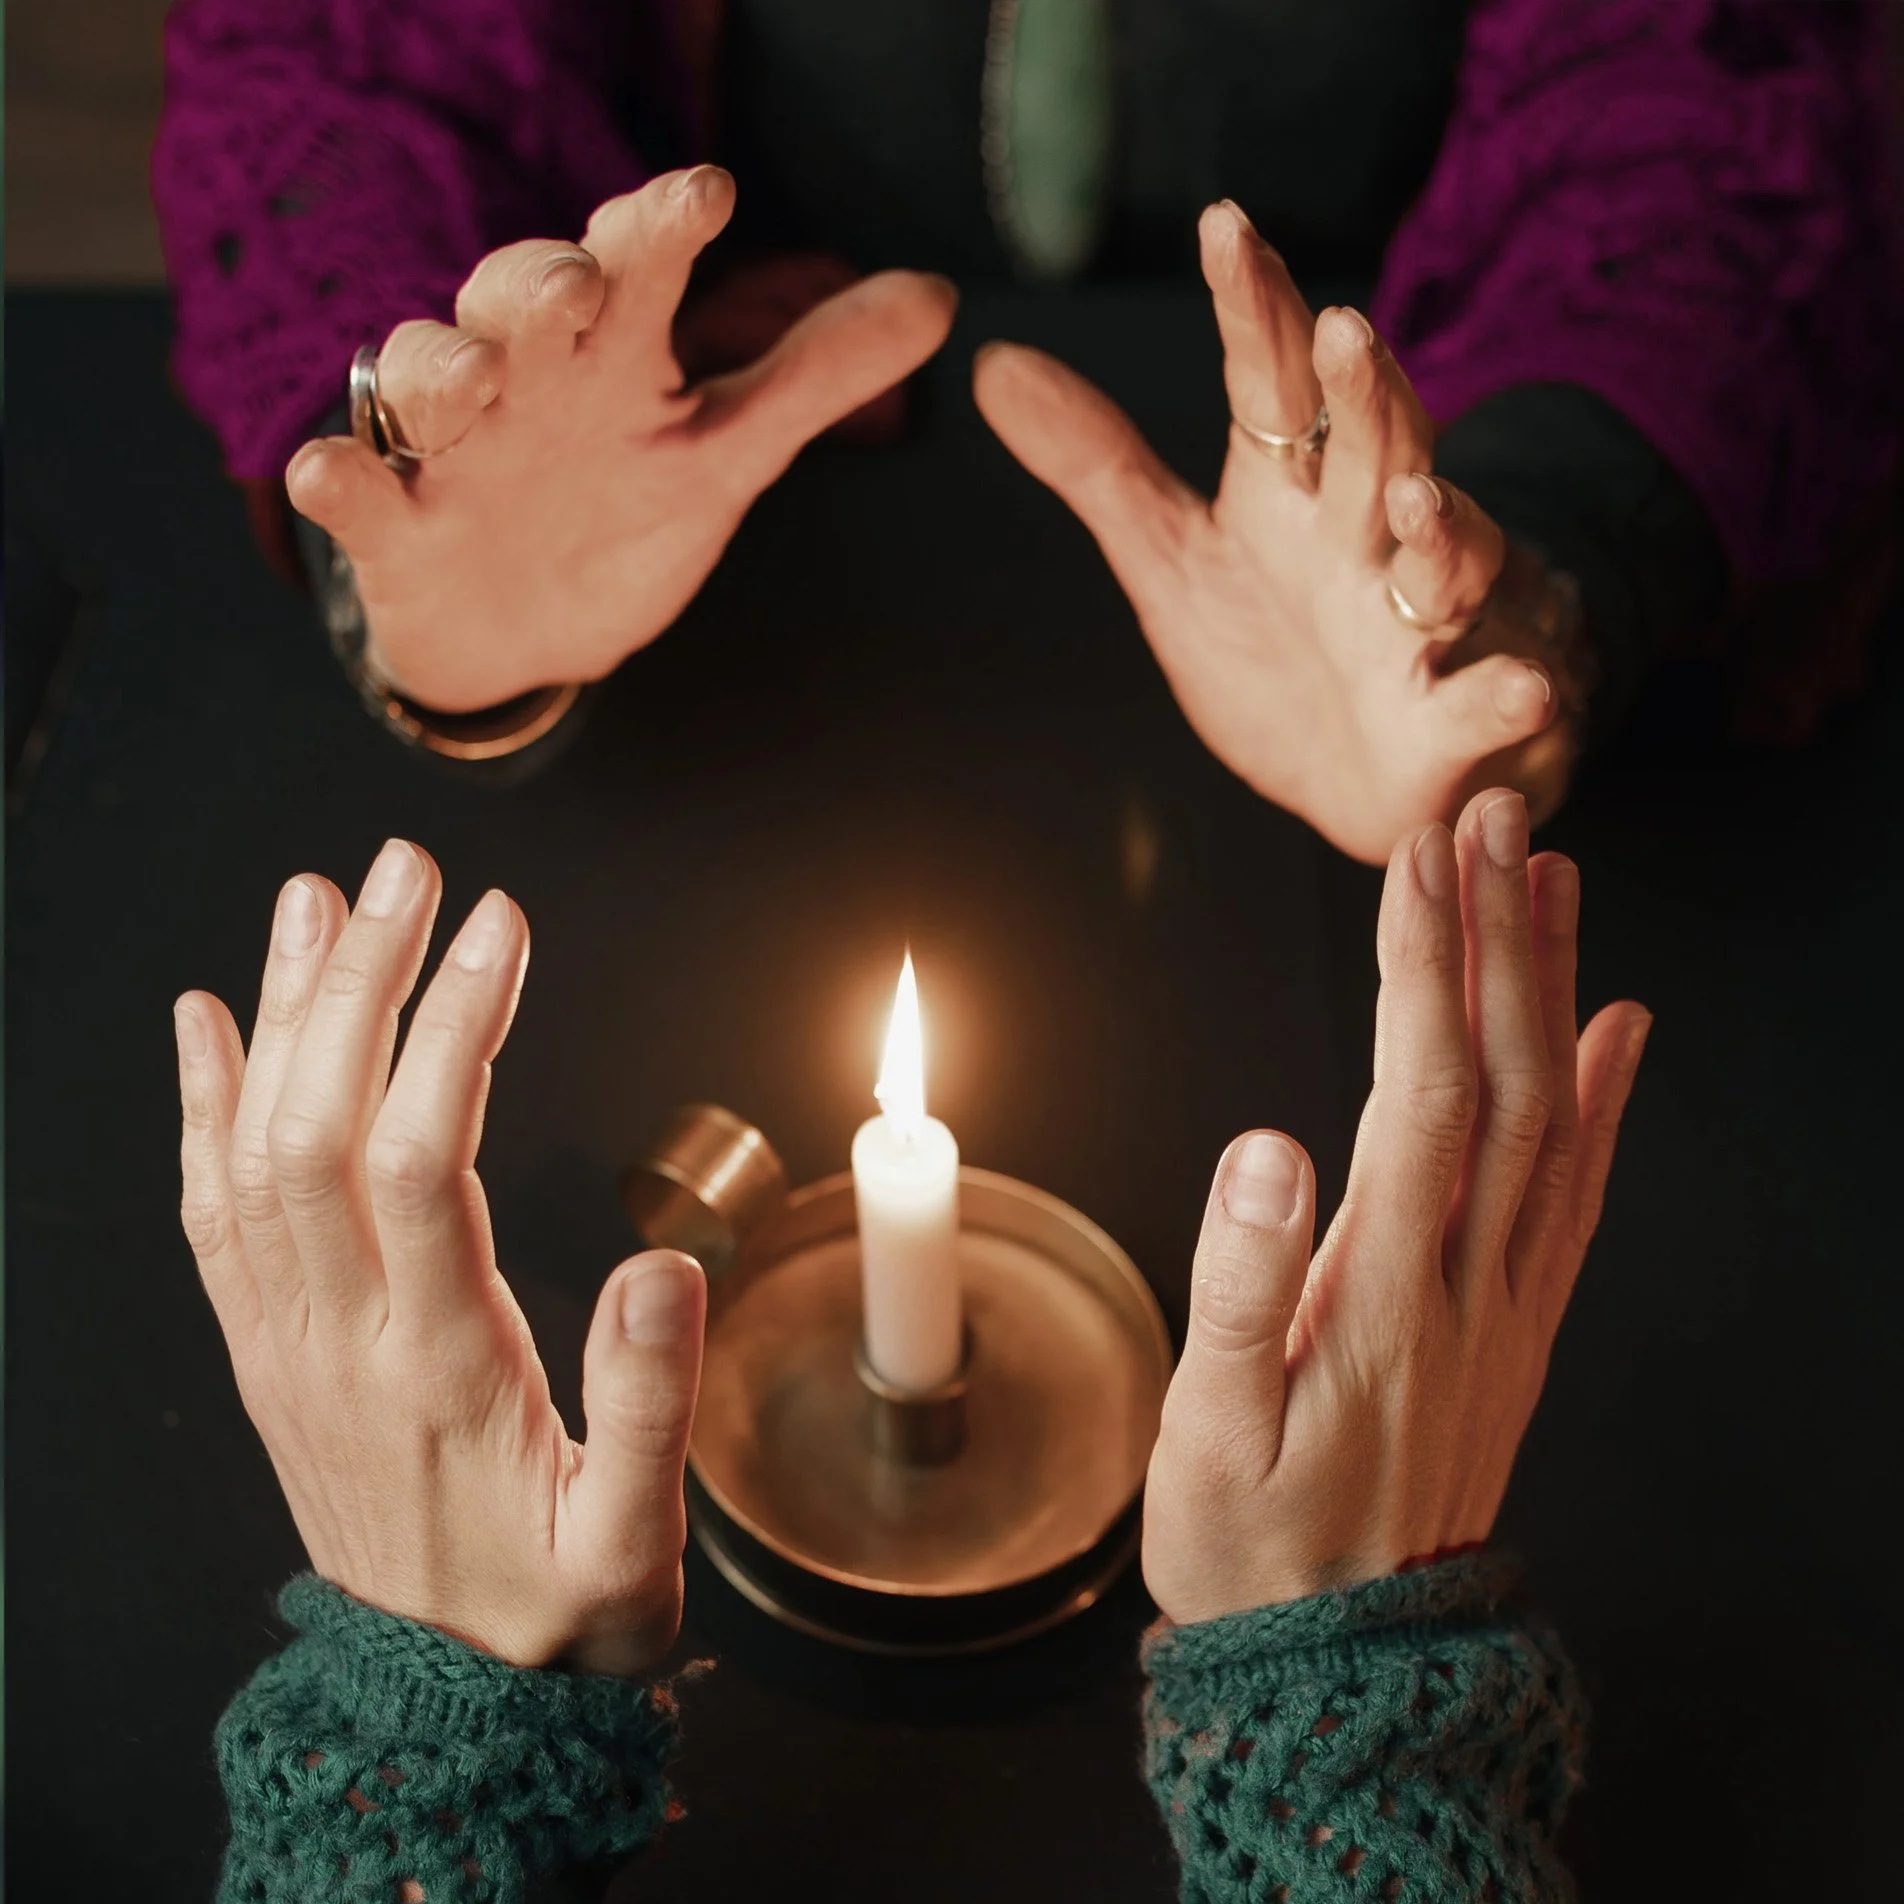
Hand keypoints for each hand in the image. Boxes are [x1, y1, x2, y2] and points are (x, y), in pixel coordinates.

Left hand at [174, 841, 704, 1673]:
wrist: (442, 1709)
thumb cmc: (556, 1621)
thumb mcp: (634, 1543)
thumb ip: (647, 1404)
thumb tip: (662, 1264)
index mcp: (437, 1369)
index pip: (420, 1158)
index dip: (453, 1026)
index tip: (502, 923)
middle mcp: (337, 1341)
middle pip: (316, 1123)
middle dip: (361, 979)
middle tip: (409, 867)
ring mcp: (284, 1345)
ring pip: (252, 1150)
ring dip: (281, 1014)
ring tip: (318, 899)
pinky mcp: (266, 1353)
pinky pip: (210, 1212)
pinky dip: (201, 1104)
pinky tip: (211, 1021)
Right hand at [287, 168, 956, 711]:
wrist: (529, 635)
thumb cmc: (622, 517)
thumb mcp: (727, 453)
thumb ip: (817, 377)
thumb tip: (938, 295)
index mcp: (613, 356)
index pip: (635, 271)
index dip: (661, 229)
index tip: (706, 195)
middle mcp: (527, 380)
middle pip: (514, 300)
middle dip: (537, 284)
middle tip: (574, 287)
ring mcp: (452, 450)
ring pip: (424, 373)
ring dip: (441, 368)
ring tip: (473, 381)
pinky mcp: (393, 524)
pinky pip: (351, 488)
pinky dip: (338, 477)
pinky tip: (331, 471)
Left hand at [975, 201, 1574, 864]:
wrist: (1361, 775)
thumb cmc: (1275, 649)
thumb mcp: (1172, 557)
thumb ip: (1098, 464)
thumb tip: (994, 361)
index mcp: (1291, 493)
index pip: (1271, 386)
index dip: (1252, 309)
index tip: (1223, 224)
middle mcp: (1367, 537)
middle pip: (1373, 451)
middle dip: (1364, 396)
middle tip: (1343, 330)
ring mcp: (1423, 622)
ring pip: (1444, 558)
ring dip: (1440, 527)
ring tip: (1416, 500)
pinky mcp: (1457, 715)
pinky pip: (1486, 702)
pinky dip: (1505, 693)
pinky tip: (1523, 686)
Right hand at [1142, 788, 1650, 1622]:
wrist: (1343, 1670)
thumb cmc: (1250, 1551)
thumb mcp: (1205, 1439)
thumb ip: (1237, 1290)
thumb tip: (1261, 1147)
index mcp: (1385, 1299)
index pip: (1423, 1097)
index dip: (1421, 970)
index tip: (1418, 860)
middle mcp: (1467, 1288)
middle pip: (1508, 1085)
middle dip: (1498, 940)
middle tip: (1493, 820)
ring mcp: (1506, 1308)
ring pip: (1557, 1125)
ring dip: (1555, 993)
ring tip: (1552, 879)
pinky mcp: (1515, 1330)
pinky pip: (1580, 1199)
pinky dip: (1610, 1104)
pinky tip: (1621, 1031)